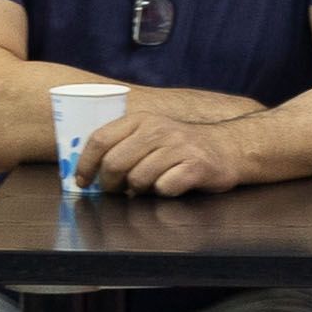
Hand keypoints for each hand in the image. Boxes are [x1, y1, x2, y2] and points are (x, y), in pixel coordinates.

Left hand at [80, 100, 258, 193]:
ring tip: (148, 187)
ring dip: (138, 191)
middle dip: (108, 184)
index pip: (100, 139)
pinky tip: (171, 186)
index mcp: (141, 119)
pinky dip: (163, 193)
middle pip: (115, 163)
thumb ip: (124, 143)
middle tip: (114, 191)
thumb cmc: (181, 147)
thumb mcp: (151, 134)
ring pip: (138, 179)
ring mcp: (178, 146)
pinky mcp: (196, 165)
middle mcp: (158, 129)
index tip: (83, 181)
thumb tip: (88, 170)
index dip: (85, 164)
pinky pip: (164, 188)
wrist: (228, 148)